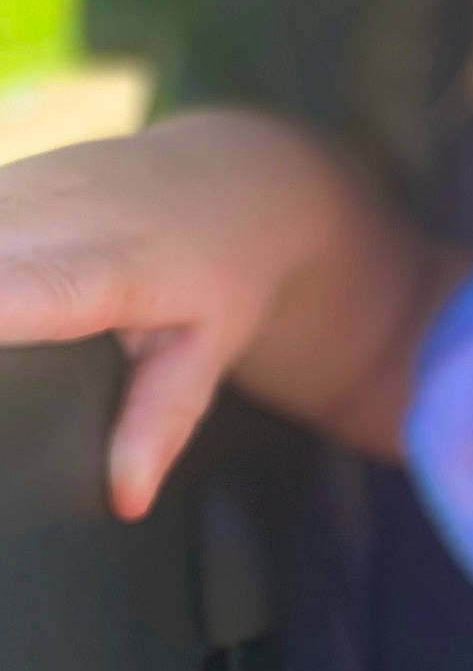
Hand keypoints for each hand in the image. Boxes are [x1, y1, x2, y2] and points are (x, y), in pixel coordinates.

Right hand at [0, 111, 448, 517]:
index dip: (2, 302)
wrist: (249, 179)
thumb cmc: (233, 277)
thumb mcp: (208, 346)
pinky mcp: (14, 173)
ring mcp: (38, 183)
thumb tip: (124, 497)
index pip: (33, 291)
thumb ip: (161, 416)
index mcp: (120, 267)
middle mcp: (69, 214)